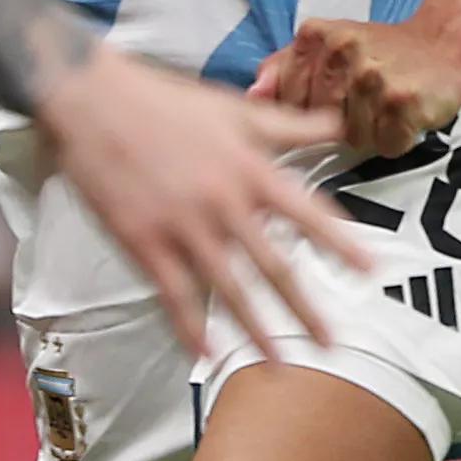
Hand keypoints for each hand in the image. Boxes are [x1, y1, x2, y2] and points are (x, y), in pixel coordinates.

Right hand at [36, 47, 371, 361]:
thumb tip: (336, 124)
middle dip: (306, 309)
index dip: (340, 243)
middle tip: (332, 344)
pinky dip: (190, 326)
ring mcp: (182, 225)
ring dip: (256, 329)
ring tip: (278, 363)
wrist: (90, 98)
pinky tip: (205, 352)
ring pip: (228, 288)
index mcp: (247, 167)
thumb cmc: (162, 99)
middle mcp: (223, 201)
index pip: (306, 212)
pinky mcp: (143, 239)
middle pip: (274, 265)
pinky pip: (173, 293)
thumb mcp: (231, 106)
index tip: (370, 271)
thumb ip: (286, 124)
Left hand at [250, 18, 460, 156]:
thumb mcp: (325, 44)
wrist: (441, 41)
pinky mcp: (403, 100)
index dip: (306, 110)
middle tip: (361, 102)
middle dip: (338, 121)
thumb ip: (282, 66)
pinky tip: (400, 116)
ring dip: (368, 132)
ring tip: (381, 107)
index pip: (287, 98)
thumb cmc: (382, 49)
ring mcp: (373, 76)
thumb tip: (252, 94)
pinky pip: (385, 144)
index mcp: (316, 35)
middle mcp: (342, 51)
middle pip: (316, 121)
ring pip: (351, 137)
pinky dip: (393, 139)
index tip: (327, 101)